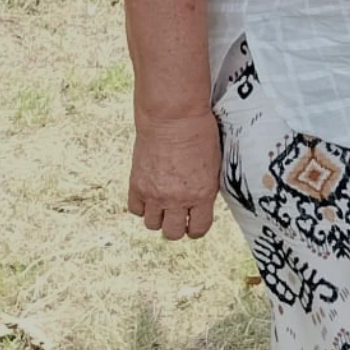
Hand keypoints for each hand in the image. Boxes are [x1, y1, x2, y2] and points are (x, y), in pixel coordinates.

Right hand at [128, 112, 220, 239]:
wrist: (172, 116)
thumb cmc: (199, 133)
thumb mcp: (213, 164)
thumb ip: (206, 188)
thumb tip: (200, 203)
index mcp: (202, 194)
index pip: (198, 230)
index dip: (197, 228)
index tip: (195, 223)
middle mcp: (177, 199)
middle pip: (173, 233)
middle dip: (177, 227)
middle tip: (178, 216)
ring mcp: (154, 194)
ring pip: (152, 225)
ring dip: (158, 217)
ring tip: (162, 203)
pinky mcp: (137, 185)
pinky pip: (135, 210)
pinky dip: (142, 206)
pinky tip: (149, 194)